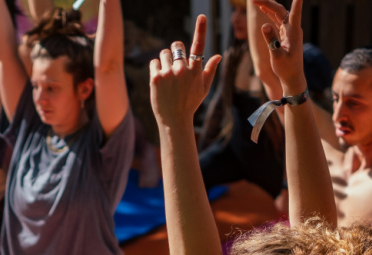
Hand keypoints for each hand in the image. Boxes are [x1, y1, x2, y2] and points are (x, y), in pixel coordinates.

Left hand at [149, 15, 220, 129]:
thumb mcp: (203, 89)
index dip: (201, 30)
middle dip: (175, 52)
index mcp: (195, 71)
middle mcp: (182, 70)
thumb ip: (210, 71)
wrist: (174, 121)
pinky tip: (159, 81)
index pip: (199, 46)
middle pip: (176, 46)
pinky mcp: (155, 78)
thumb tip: (218, 55)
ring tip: (167, 78)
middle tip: (174, 65)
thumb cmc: (190, 104)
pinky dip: (156, 69)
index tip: (202, 16)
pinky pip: (154, 62)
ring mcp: (168, 73)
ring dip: (165, 61)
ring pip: (164, 53)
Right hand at [253, 0, 305, 94]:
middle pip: (280, 10)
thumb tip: (264, 25)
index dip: (296, 2)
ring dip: (268, 6)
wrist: (292, 77)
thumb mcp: (277, 57)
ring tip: (256, 1)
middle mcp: (292, 28)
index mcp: (293, 32)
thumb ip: (271, 41)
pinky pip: (277, 20)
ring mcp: (289, 30)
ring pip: (278, 13)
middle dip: (267, 3)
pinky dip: (270, 14)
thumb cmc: (286, 69)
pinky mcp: (285, 34)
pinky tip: (263, 9)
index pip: (295, 12)